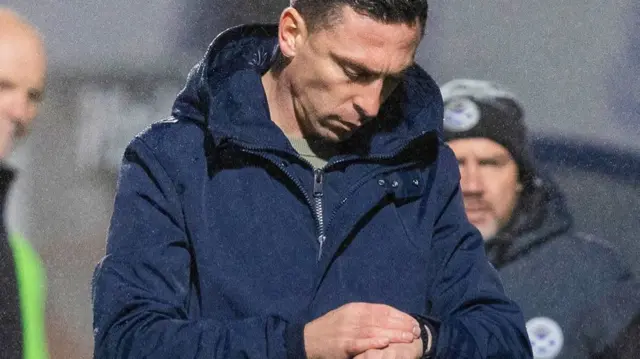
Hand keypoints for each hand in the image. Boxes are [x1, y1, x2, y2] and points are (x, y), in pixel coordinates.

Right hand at [304, 302, 420, 358]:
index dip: (400, 315)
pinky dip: (373, 343)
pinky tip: (385, 344)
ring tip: (408, 338)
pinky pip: (360, 343)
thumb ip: (365, 317)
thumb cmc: (329, 329)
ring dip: (393, 334)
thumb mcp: (346, 316)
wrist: (307, 340)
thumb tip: (388, 319)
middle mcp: (353, 317)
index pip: (383, 309)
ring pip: (375, 331)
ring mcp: (348, 330)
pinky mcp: (343, 344)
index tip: (413, 322)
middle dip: (401, 325)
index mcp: (355, 308)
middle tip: (416, 331)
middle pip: (382, 319)